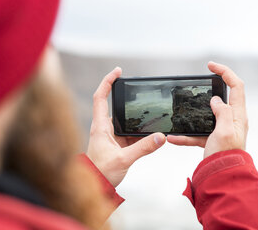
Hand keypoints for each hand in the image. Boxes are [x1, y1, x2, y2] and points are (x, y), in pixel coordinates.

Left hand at [86, 67, 165, 186]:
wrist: (96, 187)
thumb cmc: (101, 173)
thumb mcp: (124, 159)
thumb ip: (143, 148)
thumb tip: (161, 137)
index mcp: (100, 127)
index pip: (100, 97)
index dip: (107, 82)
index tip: (118, 71)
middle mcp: (104, 128)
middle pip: (112, 104)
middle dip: (123, 94)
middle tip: (135, 86)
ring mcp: (111, 136)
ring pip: (123, 118)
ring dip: (133, 114)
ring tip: (147, 108)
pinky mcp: (117, 143)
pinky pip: (129, 131)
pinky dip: (138, 129)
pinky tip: (148, 130)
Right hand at [167, 62, 247, 157]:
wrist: (222, 177)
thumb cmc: (226, 155)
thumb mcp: (225, 131)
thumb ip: (222, 112)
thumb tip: (215, 100)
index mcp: (237, 115)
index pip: (236, 86)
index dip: (225, 72)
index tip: (210, 66)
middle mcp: (231, 120)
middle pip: (222, 97)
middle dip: (209, 89)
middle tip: (197, 84)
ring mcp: (221, 129)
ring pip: (206, 115)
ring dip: (192, 114)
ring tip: (179, 114)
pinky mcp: (212, 139)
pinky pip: (197, 133)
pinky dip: (186, 135)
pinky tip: (173, 138)